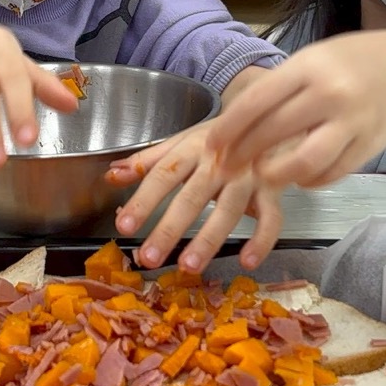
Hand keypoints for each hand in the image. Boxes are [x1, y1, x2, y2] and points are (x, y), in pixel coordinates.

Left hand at [107, 122, 284, 273]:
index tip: (123, 226)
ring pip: (229, 210)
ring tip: (188, 266)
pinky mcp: (273, 190)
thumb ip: (147, 161)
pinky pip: (272, 218)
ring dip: (208, 239)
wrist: (266, 119)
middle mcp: (221, 161)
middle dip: (169, 229)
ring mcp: (249, 176)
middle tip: (148, 257)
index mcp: (193, 148)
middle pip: (192, 196)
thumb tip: (111, 175)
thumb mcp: (181, 143)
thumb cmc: (218, 138)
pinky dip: (262, 240)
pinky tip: (247, 262)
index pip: (163, 175)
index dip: (143, 201)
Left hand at [207, 33, 385, 187]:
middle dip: (244, 154)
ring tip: (263, 175)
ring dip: (277, 174)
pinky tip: (298, 177)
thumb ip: (279, 90)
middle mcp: (331, 93)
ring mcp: (354, 121)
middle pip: (274, 132)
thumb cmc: (349, 63)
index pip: (257, 101)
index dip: (229, 128)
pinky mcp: (370, 145)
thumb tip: (235, 126)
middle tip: (228, 167)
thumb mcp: (311, 60)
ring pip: (305, 161)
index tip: (212, 146)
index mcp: (309, 67)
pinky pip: (332, 172)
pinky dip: (310, 180)